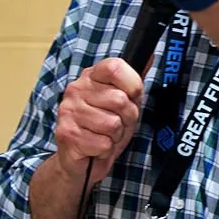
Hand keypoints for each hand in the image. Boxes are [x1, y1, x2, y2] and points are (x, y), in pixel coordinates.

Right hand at [54, 58, 143, 185]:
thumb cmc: (103, 131)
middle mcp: (76, 89)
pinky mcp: (67, 134)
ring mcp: (69, 111)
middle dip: (127, 119)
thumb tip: (152, 55)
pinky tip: (95, 149)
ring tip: (105, 138)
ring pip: (112, 124)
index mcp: (91, 77)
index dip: (132, 86)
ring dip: (115, 137)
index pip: (115, 67)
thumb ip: (133, 83)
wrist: (80, 162)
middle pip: (119, 100)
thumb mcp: (123, 105)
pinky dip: (105, 150)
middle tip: (116, 126)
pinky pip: (103, 143)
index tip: (131, 98)